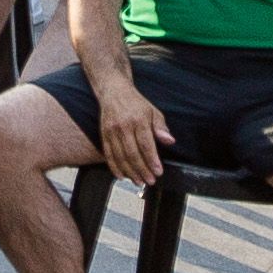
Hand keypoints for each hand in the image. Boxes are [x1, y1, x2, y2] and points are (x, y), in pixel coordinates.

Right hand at [94, 69, 172, 186]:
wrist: (113, 91)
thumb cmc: (136, 103)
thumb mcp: (153, 111)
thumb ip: (161, 127)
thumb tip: (169, 141)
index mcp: (138, 120)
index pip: (146, 144)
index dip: (152, 160)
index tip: (158, 171)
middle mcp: (123, 126)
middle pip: (133, 153)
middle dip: (142, 170)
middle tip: (150, 181)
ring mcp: (111, 131)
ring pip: (120, 156)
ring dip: (130, 172)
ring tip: (138, 181)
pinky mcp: (103, 134)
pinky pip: (108, 154)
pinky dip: (114, 167)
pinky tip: (121, 176)